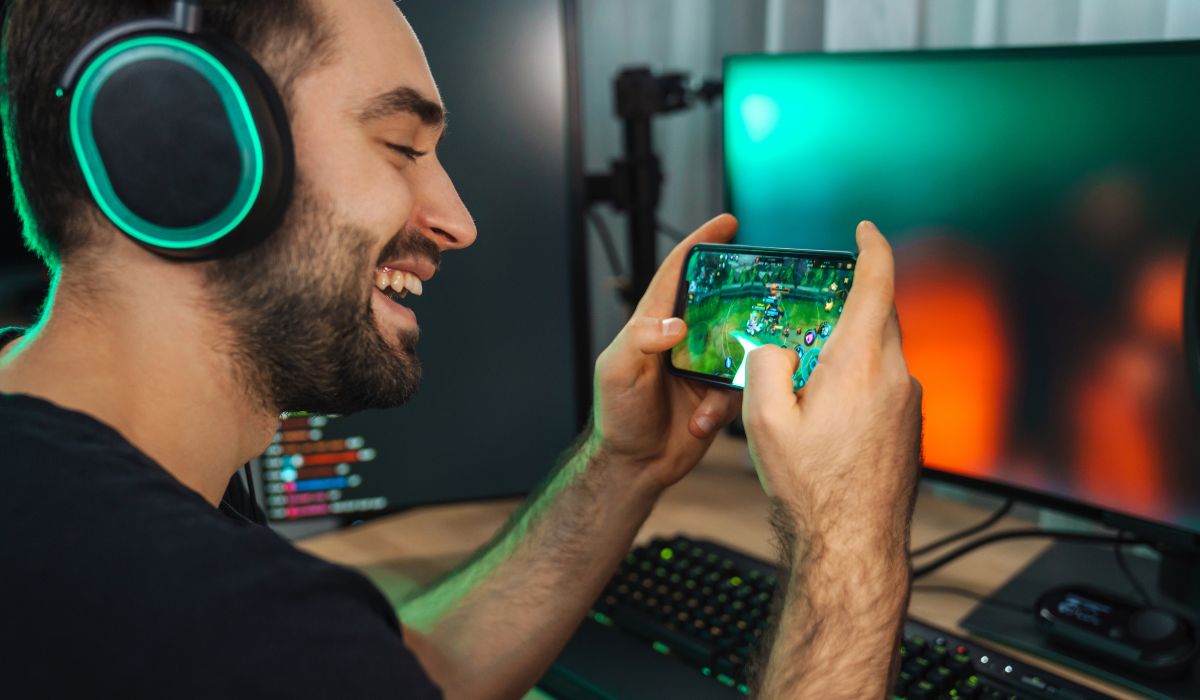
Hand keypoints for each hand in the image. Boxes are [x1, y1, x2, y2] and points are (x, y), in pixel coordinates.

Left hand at [591, 214, 742, 489]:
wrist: (635, 466)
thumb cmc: (617, 415)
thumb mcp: (618, 371)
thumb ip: (641, 340)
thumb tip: (677, 324)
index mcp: (654, 324)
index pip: (678, 273)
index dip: (701, 244)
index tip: (727, 223)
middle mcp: (683, 340)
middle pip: (721, 304)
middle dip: (742, 300)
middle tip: (766, 296)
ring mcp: (703, 366)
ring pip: (739, 349)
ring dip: (733, 371)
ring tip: (709, 397)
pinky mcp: (718, 395)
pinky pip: (738, 389)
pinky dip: (724, 408)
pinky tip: (701, 423)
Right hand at [742, 221, 921, 551]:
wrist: (854, 541)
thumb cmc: (812, 485)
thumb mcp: (763, 420)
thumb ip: (765, 366)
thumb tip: (777, 348)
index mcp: (859, 362)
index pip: (878, 282)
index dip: (872, 247)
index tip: (865, 229)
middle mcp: (893, 375)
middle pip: (880, 316)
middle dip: (850, 305)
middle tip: (814, 312)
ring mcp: (908, 402)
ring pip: (882, 353)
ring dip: (851, 350)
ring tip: (810, 381)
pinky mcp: (910, 426)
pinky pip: (886, 384)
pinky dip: (861, 382)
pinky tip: (830, 416)